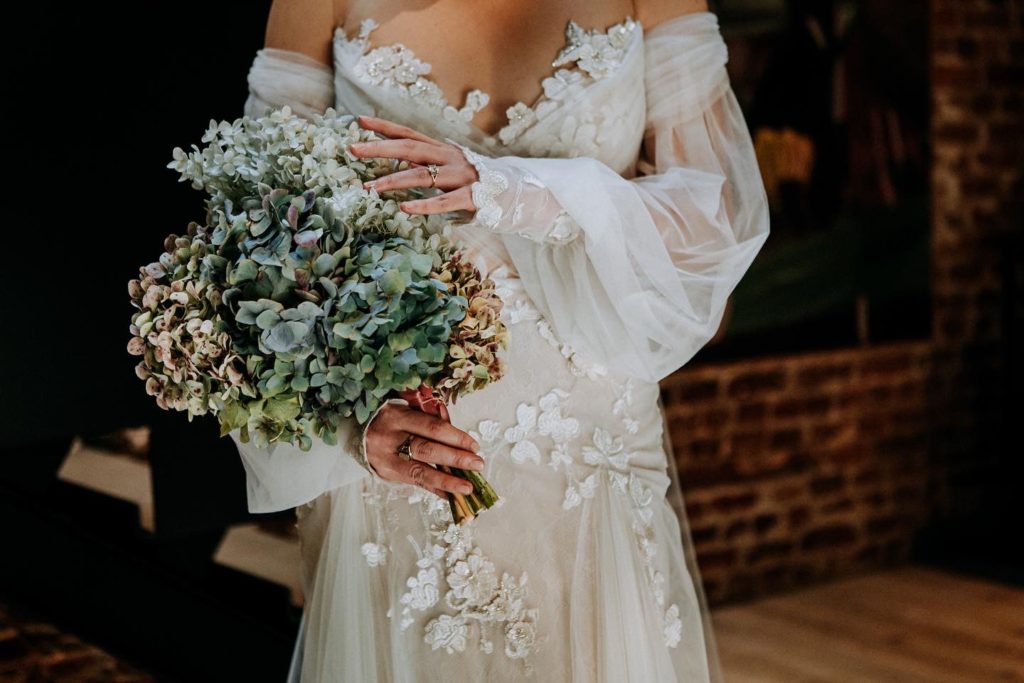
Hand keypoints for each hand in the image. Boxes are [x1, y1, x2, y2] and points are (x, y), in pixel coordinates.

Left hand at [350, 114, 478, 215]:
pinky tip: (404, 208)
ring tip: (370, 188)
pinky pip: (444, 202)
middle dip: (379, 149)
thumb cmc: (478, 184)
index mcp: (443, 150)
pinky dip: (423, 205)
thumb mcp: (450, 171)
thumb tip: (397, 165)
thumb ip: (428, 166)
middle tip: (353, 148)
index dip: (385, 127)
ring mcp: (461, 176)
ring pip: (422, 175)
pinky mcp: (472, 197)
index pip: (409, 134)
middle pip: (410, 148)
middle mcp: (450, 158)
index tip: (359, 121)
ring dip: (393, 181)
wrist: (519, 195)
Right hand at [363, 400, 484, 497]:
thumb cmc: (390, 421)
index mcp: (397, 416)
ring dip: (447, 481)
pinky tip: (450, 495)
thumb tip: (461, 441)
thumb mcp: (406, 412)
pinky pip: (414, 483)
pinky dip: (434, 489)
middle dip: (455, 458)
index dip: (455, 437)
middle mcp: (389, 438)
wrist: (356, 434)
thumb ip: (430, 422)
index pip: (431, 427)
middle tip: (477, 464)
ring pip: (419, 472)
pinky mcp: (386, 474)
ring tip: (467, 488)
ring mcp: (386, 459)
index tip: (474, 445)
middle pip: (426, 450)